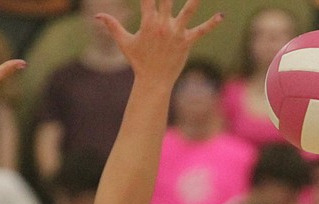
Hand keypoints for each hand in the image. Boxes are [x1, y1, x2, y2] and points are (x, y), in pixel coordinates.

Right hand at [98, 0, 222, 84]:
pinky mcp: (187, 42)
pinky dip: (212, 24)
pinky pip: (202, 31)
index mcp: (148, 22)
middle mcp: (163, 25)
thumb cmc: (139, 61)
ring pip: (188, 11)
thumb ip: (112, 26)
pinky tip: (222, 15)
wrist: (154, 82)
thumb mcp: (124, 43)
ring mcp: (176, 33)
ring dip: (194, 0)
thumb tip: (96, 17)